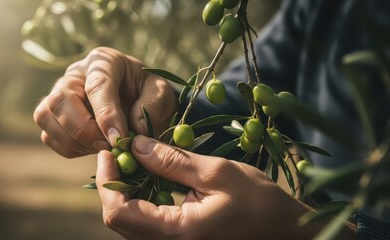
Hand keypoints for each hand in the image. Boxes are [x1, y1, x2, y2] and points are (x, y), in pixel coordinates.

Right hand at [33, 47, 176, 157]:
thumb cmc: (148, 92)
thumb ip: (152, 106)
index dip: (106, 114)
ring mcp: (59, 93)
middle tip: (108, 146)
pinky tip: (92, 148)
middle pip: (61, 99)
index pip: (97, 85)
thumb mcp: (161, 93)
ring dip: (73, 140)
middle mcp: (75, 74)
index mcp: (103, 61)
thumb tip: (133, 129)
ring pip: (46, 116)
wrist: (137, 98)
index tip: (118, 139)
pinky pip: (49, 136)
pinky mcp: (53, 115)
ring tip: (102, 147)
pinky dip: (69, 148)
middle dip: (84, 130)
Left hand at [96, 135, 350, 238]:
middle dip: (113, 183)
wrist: (286, 233)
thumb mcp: (218, 173)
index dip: (107, 180)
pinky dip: (143, 198)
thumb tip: (136, 146)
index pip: (118, 212)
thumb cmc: (261, 203)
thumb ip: (173, 160)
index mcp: (176, 233)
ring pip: (132, 222)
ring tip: (134, 159)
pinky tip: (152, 177)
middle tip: (120, 152)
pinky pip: (148, 223)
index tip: (110, 151)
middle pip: (119, 219)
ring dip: (127, 189)